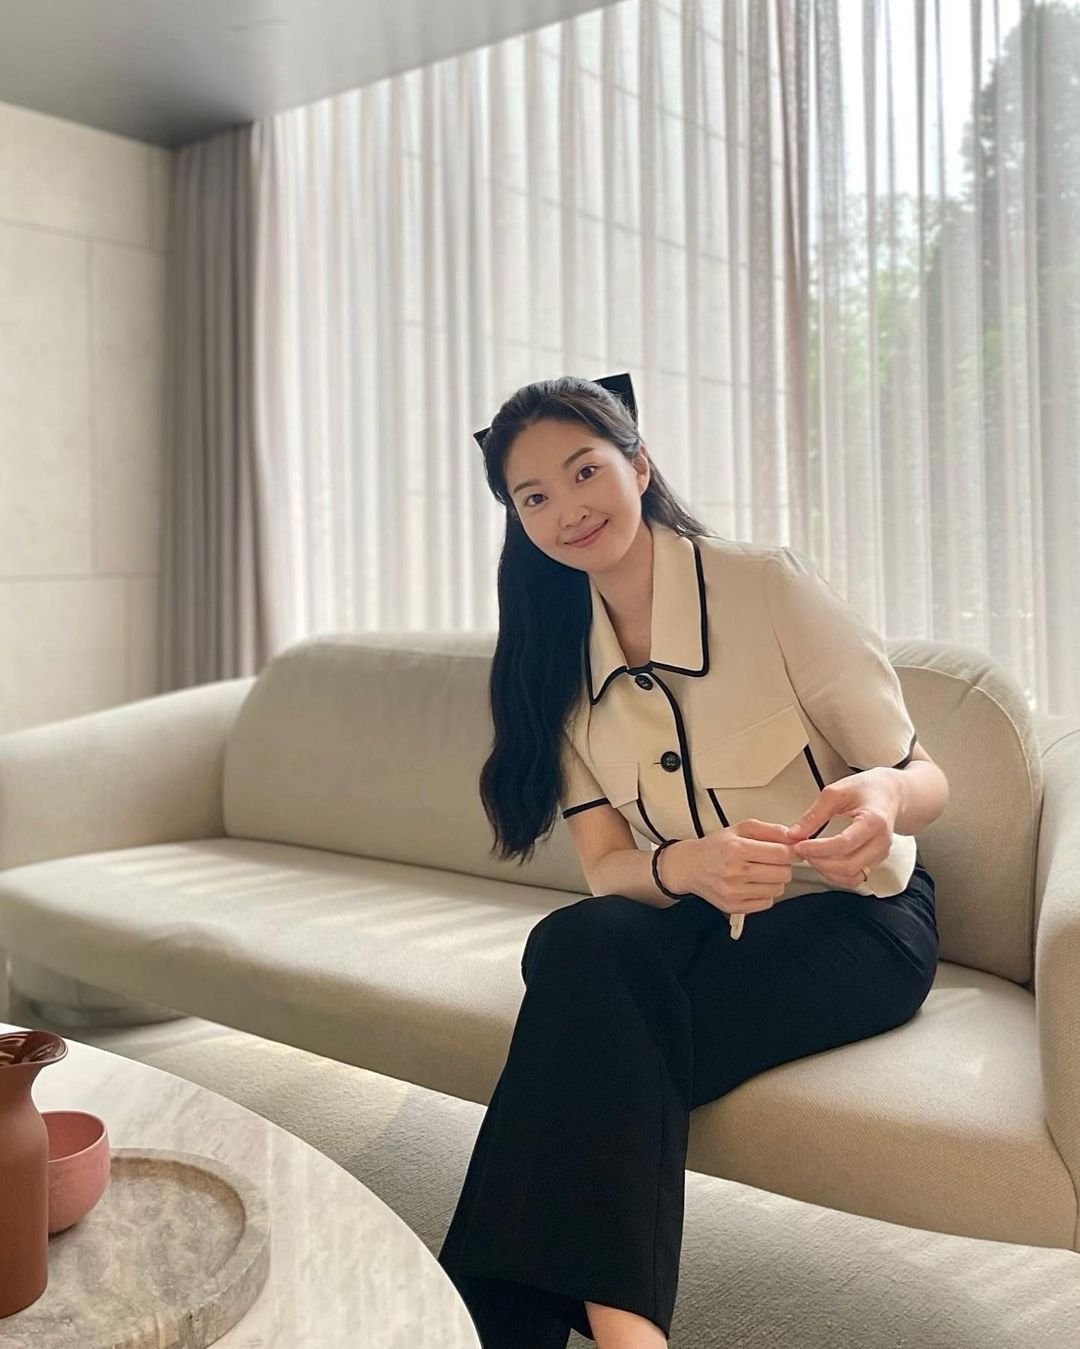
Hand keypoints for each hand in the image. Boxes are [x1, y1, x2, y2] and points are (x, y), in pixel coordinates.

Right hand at [664, 819, 797, 916]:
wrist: (689, 867)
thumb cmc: (715, 847)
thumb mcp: (740, 829)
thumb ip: (769, 830)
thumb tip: (793, 836)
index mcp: (737, 849)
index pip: (781, 854)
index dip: (792, 852)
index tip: (791, 850)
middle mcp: (734, 872)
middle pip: (783, 873)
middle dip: (783, 866)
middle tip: (773, 861)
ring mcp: (734, 892)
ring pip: (777, 889)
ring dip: (774, 880)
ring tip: (760, 872)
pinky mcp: (733, 907)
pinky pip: (767, 903)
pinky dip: (765, 893)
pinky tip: (753, 884)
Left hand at [784, 768, 901, 889]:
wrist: (891, 793)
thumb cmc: (867, 788)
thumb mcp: (836, 792)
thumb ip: (814, 814)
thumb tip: (794, 834)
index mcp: (874, 821)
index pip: (844, 843)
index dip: (818, 849)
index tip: (799, 845)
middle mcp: (881, 842)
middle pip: (849, 865)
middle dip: (820, 862)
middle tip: (801, 850)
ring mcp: (880, 854)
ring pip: (852, 876)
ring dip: (826, 871)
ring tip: (811, 855)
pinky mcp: (876, 861)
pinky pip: (855, 878)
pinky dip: (836, 875)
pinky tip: (824, 862)